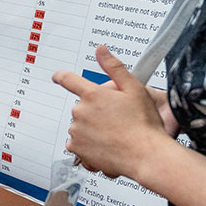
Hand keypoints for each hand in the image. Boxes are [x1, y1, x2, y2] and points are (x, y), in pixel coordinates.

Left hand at [51, 46, 170, 181]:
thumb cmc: (144, 124)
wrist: (147, 156)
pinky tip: (106, 146)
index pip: (69, 79)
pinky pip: (78, 144)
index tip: (58, 77)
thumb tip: (101, 49)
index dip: (62, 77)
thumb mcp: (134, 88)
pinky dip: (88, 145)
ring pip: (80, 126)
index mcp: (93, 95)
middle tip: (116, 118)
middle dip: (95, 110)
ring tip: (114, 134)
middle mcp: (81, 112)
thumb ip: (114, 67)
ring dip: (92, 128)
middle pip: (81, 107)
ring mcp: (78, 131)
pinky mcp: (78, 149)